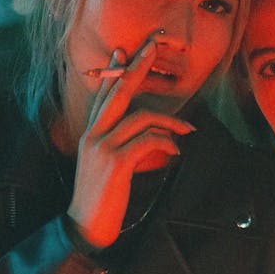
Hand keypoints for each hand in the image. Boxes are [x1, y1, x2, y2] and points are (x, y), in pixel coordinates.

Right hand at [67, 38, 194, 247]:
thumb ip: (120, 146)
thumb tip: (147, 133)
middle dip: (137, 67)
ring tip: (188, 131)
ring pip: (141, 117)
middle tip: (152, 47)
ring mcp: (103, 146)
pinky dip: (167, 142)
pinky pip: (148, 140)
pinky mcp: (116, 161)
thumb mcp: (106, 167)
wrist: (86, 226)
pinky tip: (176, 151)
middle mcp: (94, 134)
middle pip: (119, 92)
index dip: (114, 72)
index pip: (104, 95)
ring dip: (170, 121)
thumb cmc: (102, 199)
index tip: (123, 51)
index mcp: (91, 134)